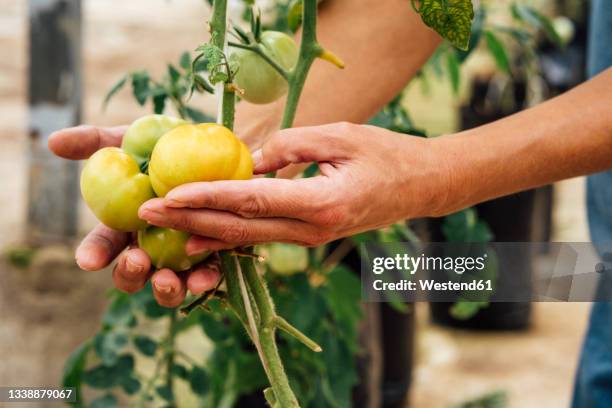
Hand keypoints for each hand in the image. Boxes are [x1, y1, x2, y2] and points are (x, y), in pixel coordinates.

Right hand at [48, 125, 220, 306]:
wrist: (215, 148)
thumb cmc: (166, 145)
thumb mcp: (133, 139)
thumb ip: (97, 142)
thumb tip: (53, 141)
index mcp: (125, 226)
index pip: (104, 245)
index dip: (94, 253)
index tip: (88, 260)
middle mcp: (150, 247)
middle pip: (133, 273)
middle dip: (130, 274)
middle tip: (136, 261)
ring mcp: (180, 256)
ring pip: (167, 286)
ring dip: (164, 289)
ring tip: (166, 280)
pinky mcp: (212, 256)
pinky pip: (206, 276)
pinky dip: (204, 280)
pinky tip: (204, 278)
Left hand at [138, 122, 449, 251]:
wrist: (419, 187)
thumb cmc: (386, 154)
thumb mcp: (339, 136)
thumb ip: (290, 146)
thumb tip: (248, 159)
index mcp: (322, 204)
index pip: (252, 201)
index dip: (207, 198)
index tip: (169, 195)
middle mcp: (312, 230)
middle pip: (241, 228)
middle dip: (191, 222)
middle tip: (148, 215)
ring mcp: (310, 239)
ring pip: (247, 239)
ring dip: (203, 234)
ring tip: (163, 228)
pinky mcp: (308, 236)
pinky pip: (262, 237)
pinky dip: (229, 236)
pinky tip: (201, 235)